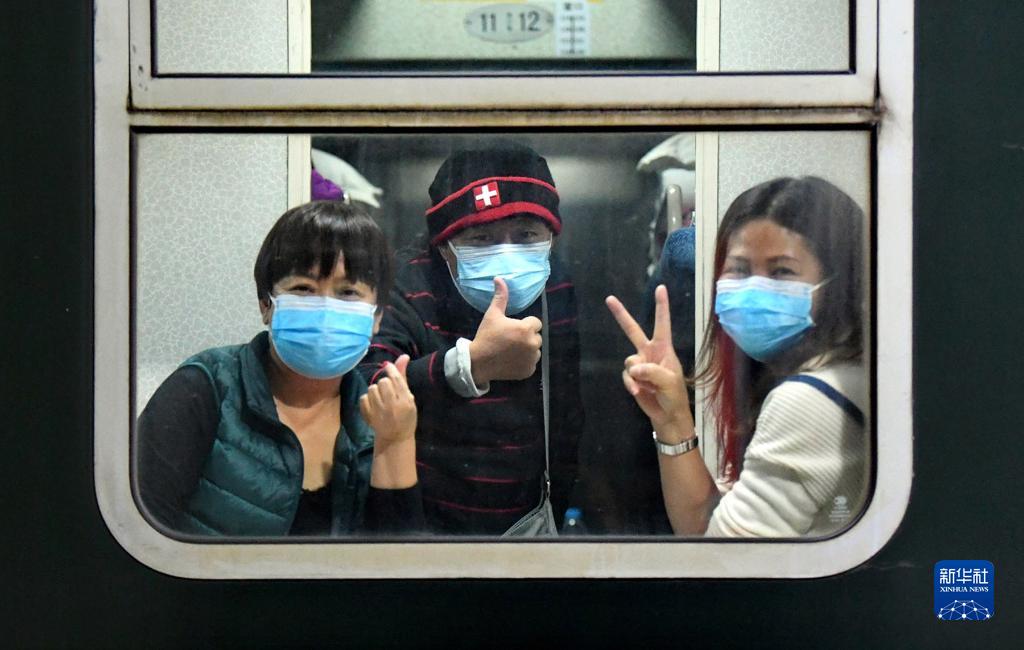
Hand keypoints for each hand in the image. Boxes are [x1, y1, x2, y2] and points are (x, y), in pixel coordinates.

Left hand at [359, 355, 416, 444]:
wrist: (395, 439)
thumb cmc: (405, 417)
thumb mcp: (409, 398)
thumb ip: (403, 377)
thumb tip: (404, 356)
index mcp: (405, 400)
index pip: (396, 378)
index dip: (391, 370)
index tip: (388, 368)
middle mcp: (392, 405)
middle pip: (383, 382)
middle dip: (384, 383)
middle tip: (387, 391)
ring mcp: (379, 411)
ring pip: (372, 388)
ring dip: (375, 391)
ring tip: (380, 399)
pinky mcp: (369, 415)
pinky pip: (363, 398)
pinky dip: (367, 400)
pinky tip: (373, 405)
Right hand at [468, 277, 542, 383]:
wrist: (478, 362)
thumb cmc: (486, 336)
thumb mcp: (492, 315)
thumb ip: (500, 297)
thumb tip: (499, 278)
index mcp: (526, 329)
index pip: (536, 323)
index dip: (524, 325)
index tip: (512, 329)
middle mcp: (533, 344)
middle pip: (536, 337)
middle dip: (527, 337)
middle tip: (510, 340)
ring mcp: (532, 359)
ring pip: (535, 351)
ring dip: (527, 350)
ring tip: (511, 350)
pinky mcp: (529, 371)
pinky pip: (531, 364)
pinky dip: (524, 362)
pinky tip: (511, 360)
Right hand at [605, 285, 692, 441]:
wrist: (667, 415)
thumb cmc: (675, 395)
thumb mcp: (669, 382)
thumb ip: (652, 371)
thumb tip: (633, 367)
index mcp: (664, 349)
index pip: (662, 324)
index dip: (661, 306)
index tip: (660, 288)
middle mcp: (650, 352)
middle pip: (632, 330)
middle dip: (621, 315)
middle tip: (609, 298)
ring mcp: (640, 364)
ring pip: (628, 360)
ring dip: (634, 374)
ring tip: (645, 386)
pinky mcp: (633, 378)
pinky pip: (626, 375)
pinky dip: (630, 384)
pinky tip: (637, 392)